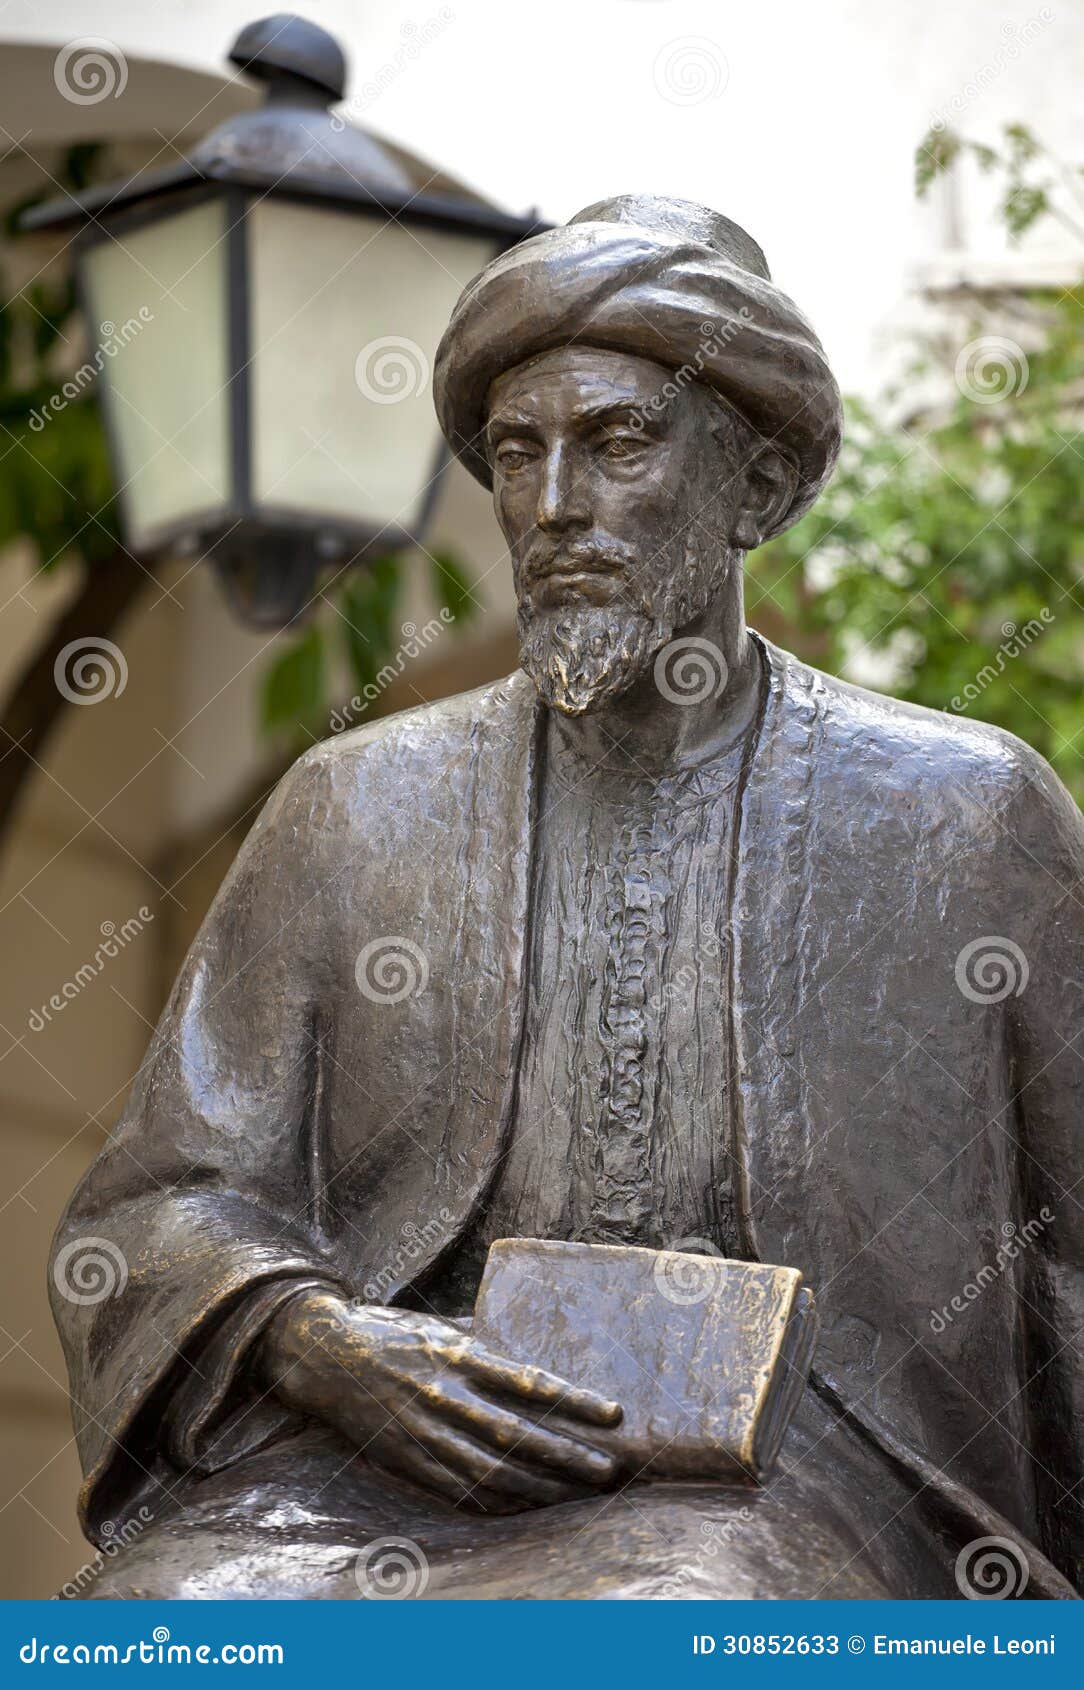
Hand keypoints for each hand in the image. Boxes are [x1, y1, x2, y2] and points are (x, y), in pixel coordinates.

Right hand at [258, 1288, 622, 1512]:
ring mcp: (424, 1430)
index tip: (614, 1413)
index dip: (574, 1400)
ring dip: (539, 1485)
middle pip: (518, 1433)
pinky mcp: (405, 1457)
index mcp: (458, 1354)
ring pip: (491, 1468)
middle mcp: (445, 1394)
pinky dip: (494, 1501)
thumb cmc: (389, 1333)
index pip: (529, 1381)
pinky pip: (456, 1487)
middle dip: (568, 1454)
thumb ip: (481, 1339)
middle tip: (610, 1469)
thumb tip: (525, 1339)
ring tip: (577, 1494)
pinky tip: (524, 1508)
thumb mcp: (439, 1325)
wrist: (323, 1353)